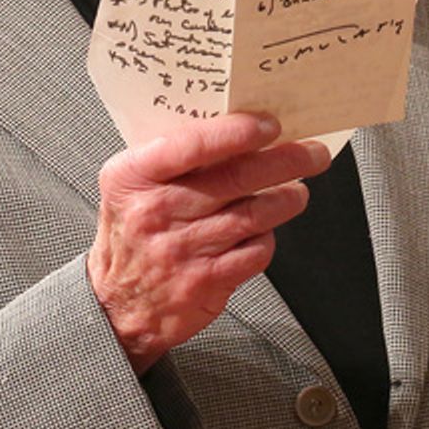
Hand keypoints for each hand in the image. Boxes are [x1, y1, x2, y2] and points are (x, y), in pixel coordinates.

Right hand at [87, 113, 329, 373]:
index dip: (237, 132)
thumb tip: (236, 128)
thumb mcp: (132, 185)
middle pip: (236, 178)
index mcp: (134, 176)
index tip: (269, 125)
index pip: (192, 145)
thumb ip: (172, 158)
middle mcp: (157, 210)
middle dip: (286, 161)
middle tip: (312, 153)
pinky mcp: (204, 281)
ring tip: (298, 191)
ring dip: (287, 199)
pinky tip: (267, 229)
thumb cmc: (132, 232)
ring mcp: (182, 248)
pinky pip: (253, 251)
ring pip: (253, 214)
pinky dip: (268, 237)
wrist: (116, 304)